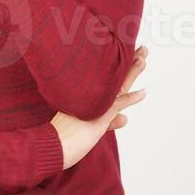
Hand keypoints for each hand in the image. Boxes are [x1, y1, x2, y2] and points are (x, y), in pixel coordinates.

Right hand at [50, 45, 147, 170]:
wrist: (50, 146)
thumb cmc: (66, 138)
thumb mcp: (92, 127)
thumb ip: (111, 122)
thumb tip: (126, 119)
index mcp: (88, 96)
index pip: (109, 80)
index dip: (122, 68)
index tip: (131, 55)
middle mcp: (91, 97)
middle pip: (115, 76)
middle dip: (130, 61)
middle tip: (143, 48)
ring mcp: (95, 104)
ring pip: (118, 85)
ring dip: (132, 72)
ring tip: (143, 58)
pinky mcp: (99, 116)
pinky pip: (119, 104)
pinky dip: (132, 98)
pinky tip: (144, 92)